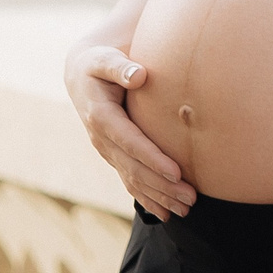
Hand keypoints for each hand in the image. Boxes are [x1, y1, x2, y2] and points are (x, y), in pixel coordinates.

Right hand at [65, 44, 196, 221]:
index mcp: (101, 116)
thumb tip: (139, 75)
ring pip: (133, 180)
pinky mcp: (114, 156)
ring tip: (186, 209)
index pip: (130, 142)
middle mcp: (102, 139)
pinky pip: (130, 182)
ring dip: (159, 197)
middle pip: (134, 168)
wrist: (82, 76)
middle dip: (162, 185)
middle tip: (190, 198)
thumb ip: (120, 66)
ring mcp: (107, 151)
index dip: (152, 159)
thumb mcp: (105, 59)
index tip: (176, 172)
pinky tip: (166, 213)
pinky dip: (148, 199)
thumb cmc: (100, 63)